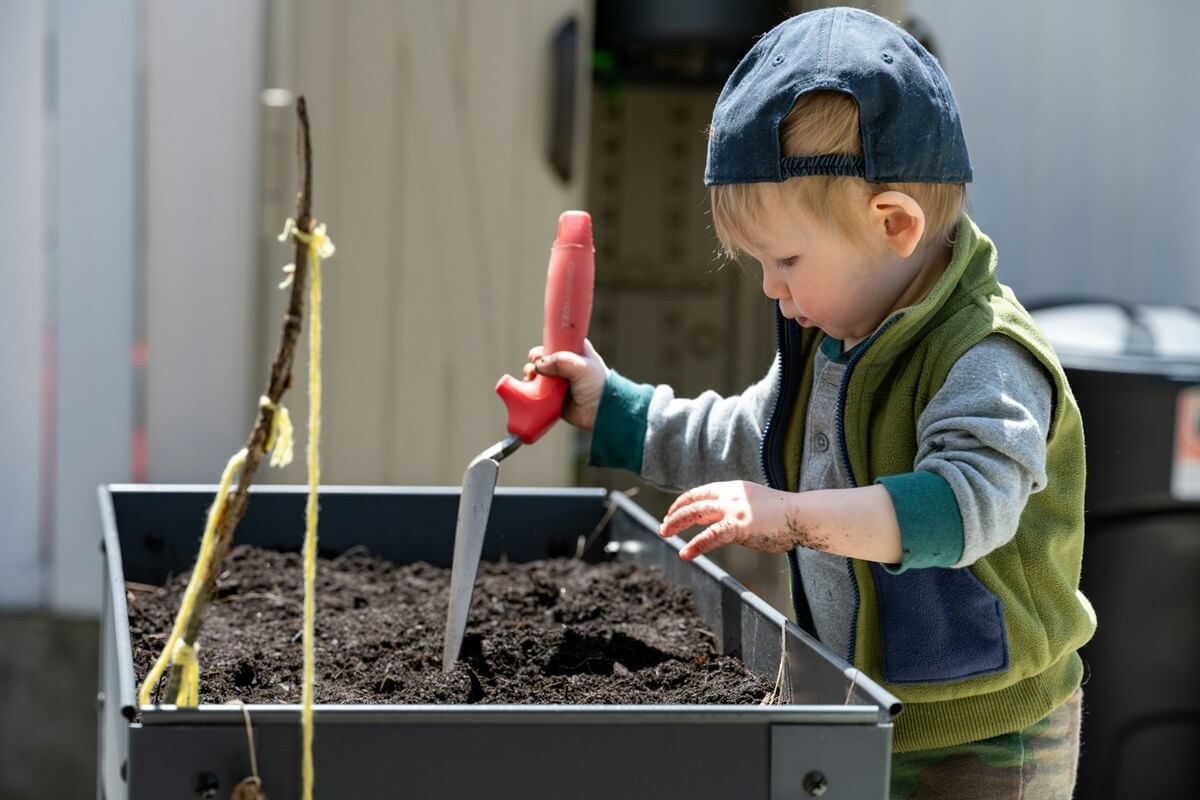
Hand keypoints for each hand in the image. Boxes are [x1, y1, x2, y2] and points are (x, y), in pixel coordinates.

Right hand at [523, 338, 607, 430]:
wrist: (602, 412)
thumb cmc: (598, 386)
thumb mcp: (582, 367)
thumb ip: (561, 361)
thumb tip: (539, 365)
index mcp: (576, 351)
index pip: (556, 341)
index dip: (546, 345)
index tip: (539, 353)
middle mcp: (566, 364)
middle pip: (543, 357)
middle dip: (535, 361)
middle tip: (535, 367)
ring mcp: (558, 380)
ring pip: (538, 372)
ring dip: (530, 373)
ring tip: (530, 377)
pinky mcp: (553, 396)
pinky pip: (537, 390)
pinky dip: (531, 388)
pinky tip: (529, 388)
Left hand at [659, 481, 798, 560]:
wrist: (803, 515)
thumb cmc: (785, 516)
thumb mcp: (756, 507)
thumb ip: (738, 513)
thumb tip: (726, 528)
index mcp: (735, 488)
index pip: (703, 491)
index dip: (685, 501)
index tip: (673, 511)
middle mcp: (731, 494)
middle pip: (695, 500)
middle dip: (675, 513)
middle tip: (663, 525)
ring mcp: (734, 508)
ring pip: (696, 512)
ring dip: (677, 523)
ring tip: (664, 533)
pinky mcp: (739, 525)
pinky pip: (711, 535)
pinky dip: (695, 544)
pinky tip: (685, 553)